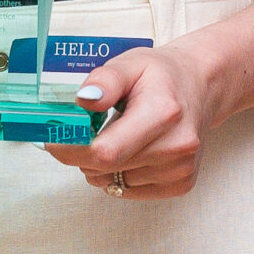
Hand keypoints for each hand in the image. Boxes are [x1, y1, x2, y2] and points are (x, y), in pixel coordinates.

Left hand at [45, 45, 214, 199]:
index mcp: (163, 113)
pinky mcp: (181, 184)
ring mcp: (180, 170)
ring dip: (102, 165)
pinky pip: (129, 190)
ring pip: (113, 182)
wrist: (201, 87)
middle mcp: (176, 147)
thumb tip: (82, 101)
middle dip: (82, 153)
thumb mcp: (129, 64)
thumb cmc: (161, 75)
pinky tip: (132, 149)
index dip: (71, 150)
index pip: (106, 151)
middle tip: (84, 130)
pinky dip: (119, 174)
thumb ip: (104, 80)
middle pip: (106, 168)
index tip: (52, 140)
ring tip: (117, 134)